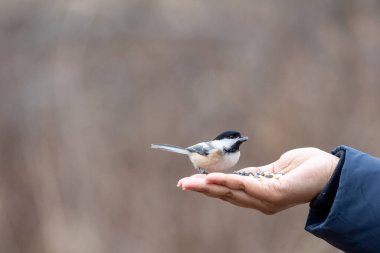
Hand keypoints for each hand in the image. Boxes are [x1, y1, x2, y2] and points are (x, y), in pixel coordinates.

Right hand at [177, 148, 338, 213]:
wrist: (332, 172)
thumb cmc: (306, 168)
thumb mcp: (275, 169)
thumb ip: (258, 173)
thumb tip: (241, 174)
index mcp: (258, 193)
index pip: (228, 191)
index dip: (209, 187)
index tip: (191, 182)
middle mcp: (258, 200)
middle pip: (225, 194)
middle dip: (201, 189)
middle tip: (181, 184)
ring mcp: (264, 198)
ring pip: (230, 191)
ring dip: (207, 186)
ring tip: (188, 182)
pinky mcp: (272, 192)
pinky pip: (244, 185)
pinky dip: (226, 181)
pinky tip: (211, 178)